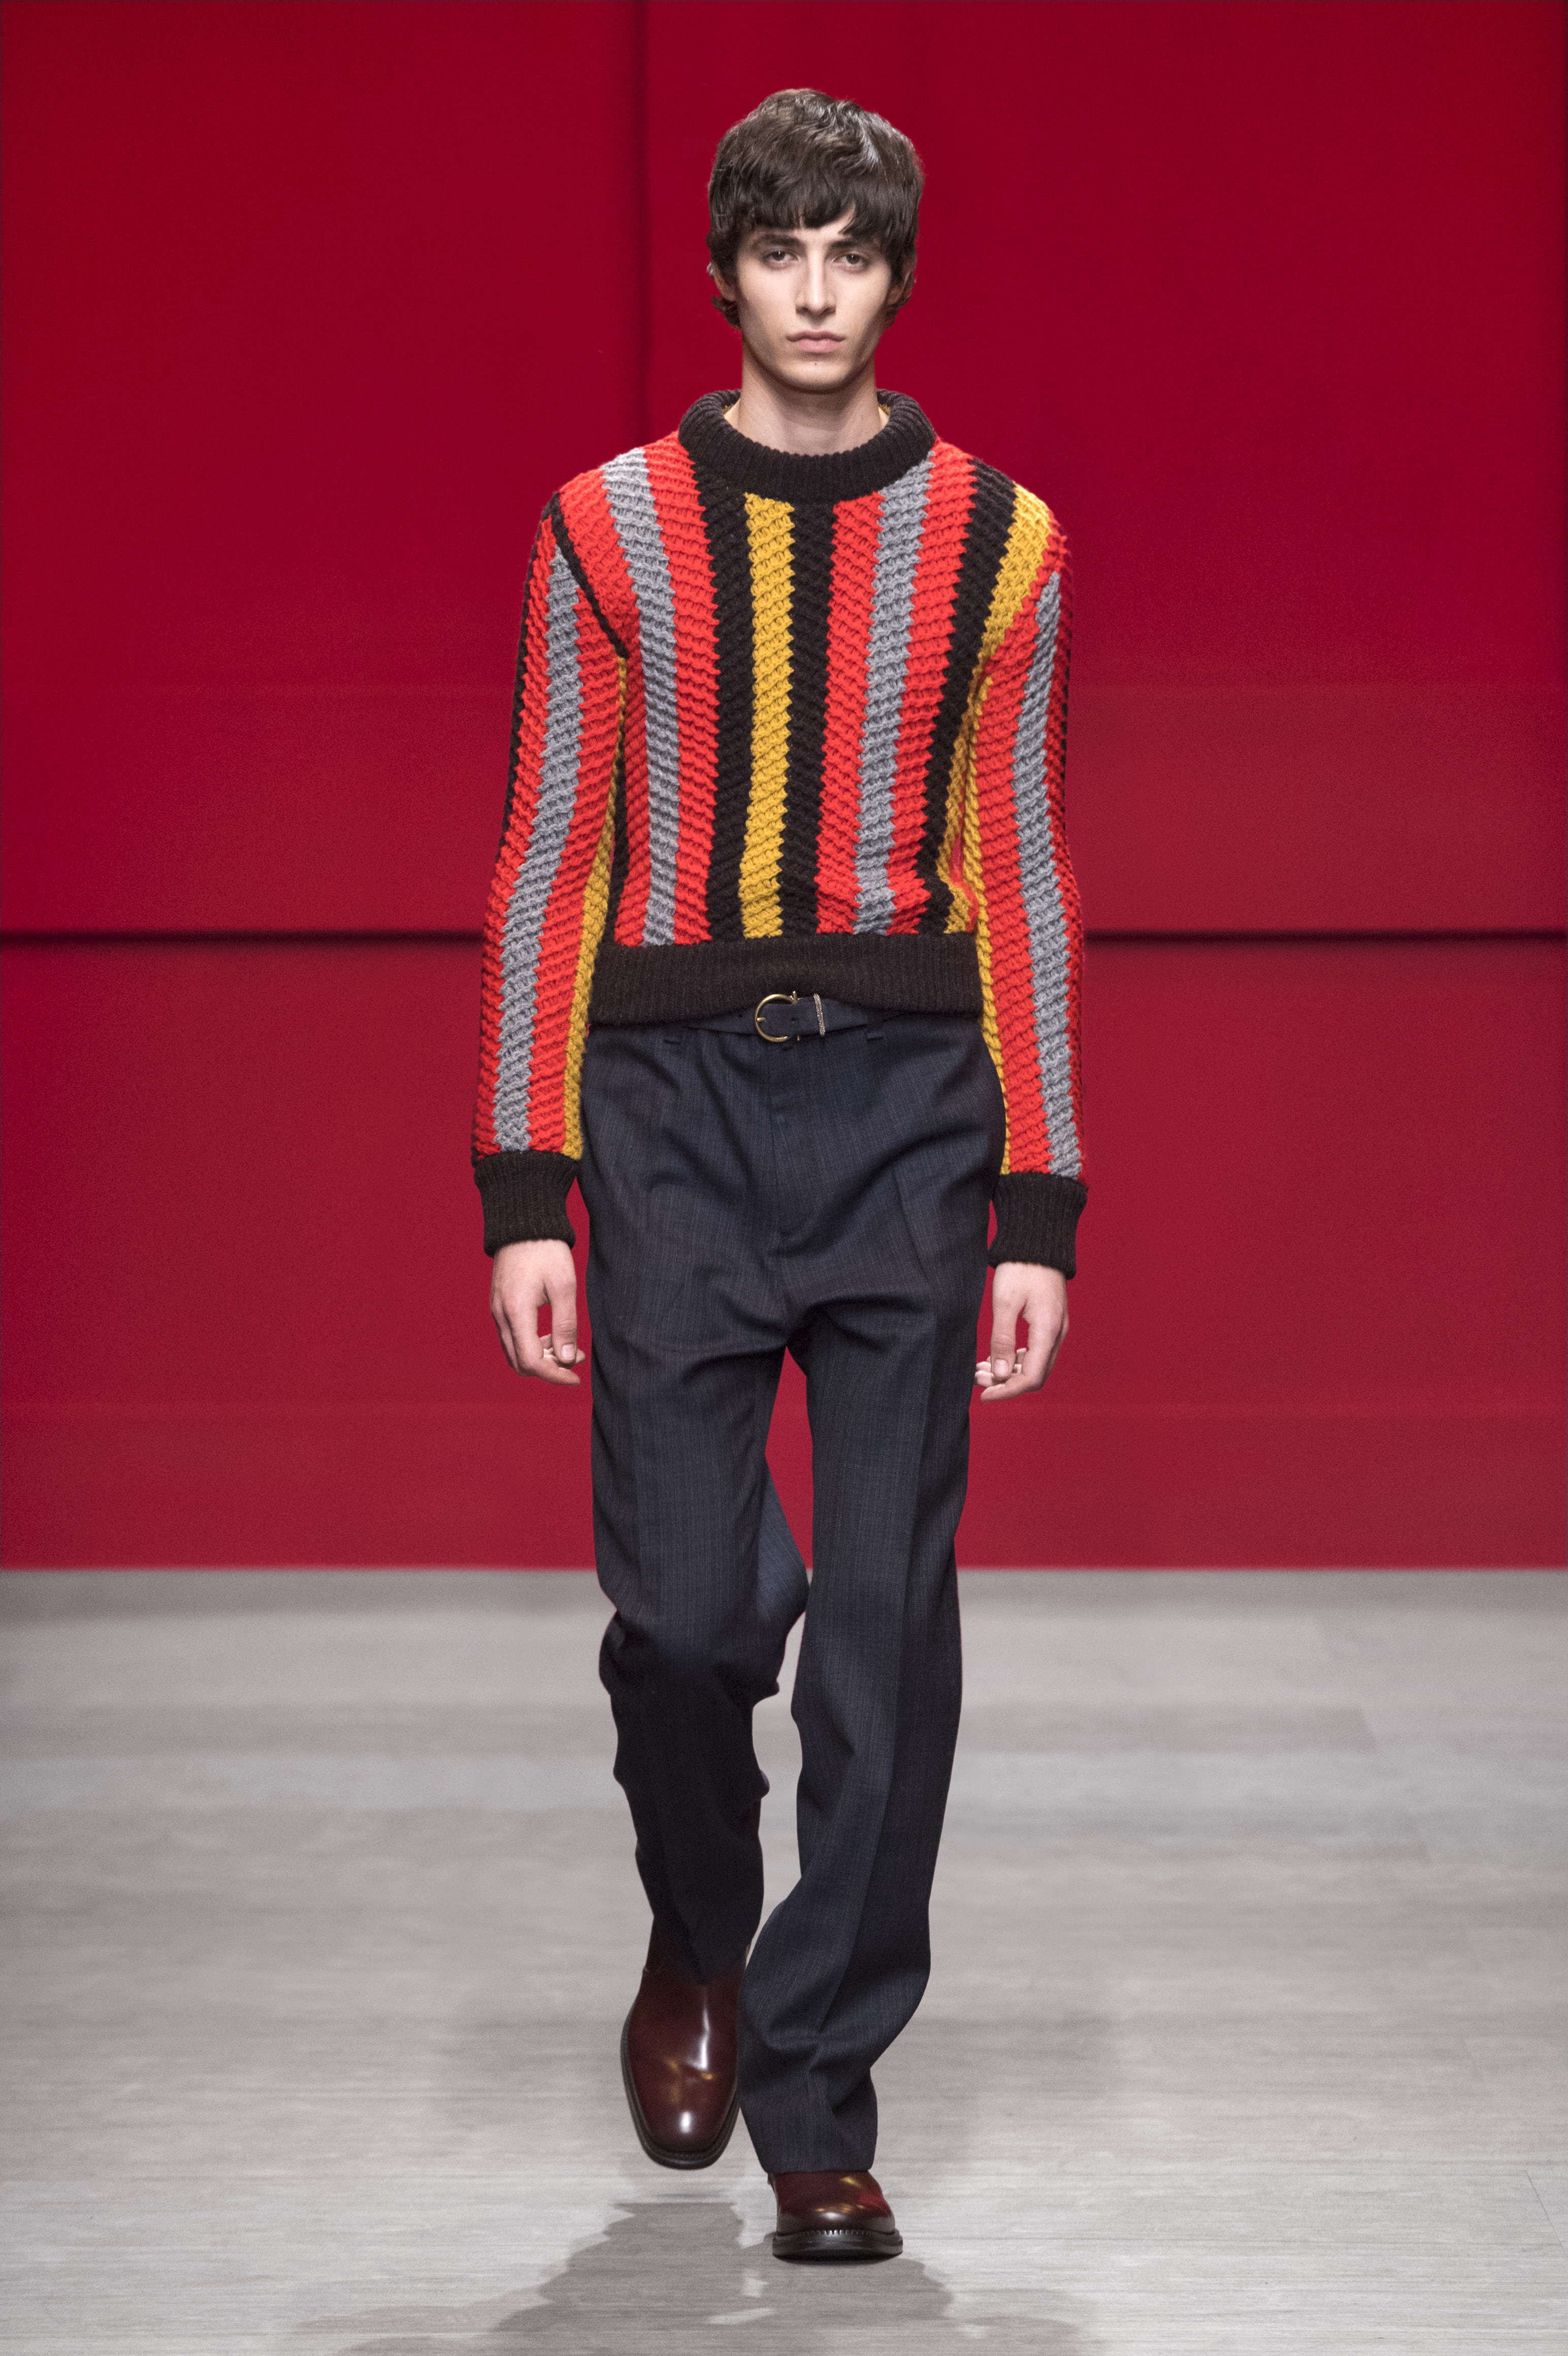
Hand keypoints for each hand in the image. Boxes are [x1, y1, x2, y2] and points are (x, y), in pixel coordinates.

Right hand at [490, 1239, 583, 1385]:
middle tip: (576, 1360)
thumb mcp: (564, 1286)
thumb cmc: (546, 1251)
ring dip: (541, 1357)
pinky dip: (533, 1344)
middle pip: (520, 1362)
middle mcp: (501, 1316)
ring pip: (515, 1351)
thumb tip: (567, 1360)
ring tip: (569, 1347)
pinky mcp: (500, 1306)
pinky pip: (513, 1337)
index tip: (576, 1379)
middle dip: (549, 1368)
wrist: (523, 1223)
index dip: (555, 1376)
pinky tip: (553, 1335)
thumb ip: (566, 1325)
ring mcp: (497, 1311)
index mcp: (516, 1312)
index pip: (531, 1361)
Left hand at [974, 1262, 1067, 1401]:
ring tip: (980, 1370)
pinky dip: (1016, 1360)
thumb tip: (1001, 1376)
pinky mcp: (1050, 1324)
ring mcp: (1056, 1330)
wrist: (1037, 1243)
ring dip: (1009, 1373)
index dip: (1007, 1392)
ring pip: (1035, 1366)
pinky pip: (1035, 1352)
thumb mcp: (1005, 1303)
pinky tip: (995, 1357)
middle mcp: (1057, 1335)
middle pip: (1034, 1376)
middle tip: (976, 1380)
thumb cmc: (1020, 1268)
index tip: (983, 1396)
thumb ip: (1002, 1340)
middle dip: (1005, 1384)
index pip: (1032, 1378)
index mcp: (1048, 1331)